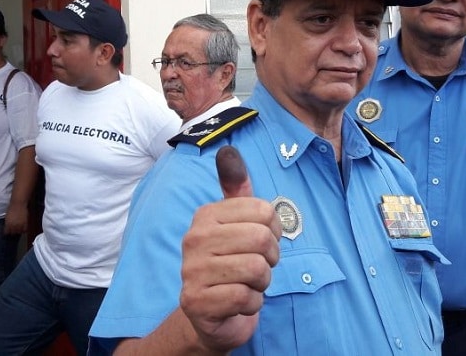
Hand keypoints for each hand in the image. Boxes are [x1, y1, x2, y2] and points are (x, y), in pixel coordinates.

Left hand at [3, 201, 28, 234]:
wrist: (18, 204)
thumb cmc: (11, 208)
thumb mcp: (7, 217)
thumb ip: (8, 223)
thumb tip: (8, 227)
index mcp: (7, 224)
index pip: (6, 232)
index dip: (7, 232)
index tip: (8, 232)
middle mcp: (13, 225)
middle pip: (13, 233)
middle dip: (13, 232)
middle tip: (13, 231)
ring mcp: (20, 224)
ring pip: (19, 232)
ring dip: (18, 231)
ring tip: (18, 230)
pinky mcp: (25, 223)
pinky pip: (24, 229)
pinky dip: (24, 230)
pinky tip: (23, 228)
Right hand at [179, 146, 281, 351]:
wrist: (211, 314)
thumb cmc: (230, 264)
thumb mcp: (237, 223)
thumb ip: (236, 189)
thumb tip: (228, 150)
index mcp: (206, 215)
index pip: (264, 210)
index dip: (274, 230)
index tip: (261, 242)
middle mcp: (193, 238)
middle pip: (261, 239)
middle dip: (270, 259)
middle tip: (257, 267)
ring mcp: (191, 270)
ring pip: (256, 269)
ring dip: (261, 283)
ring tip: (247, 284)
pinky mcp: (196, 302)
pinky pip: (246, 297)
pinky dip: (251, 303)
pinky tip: (238, 301)